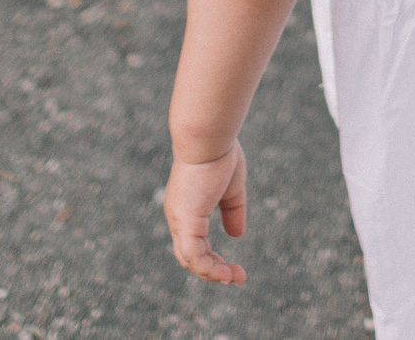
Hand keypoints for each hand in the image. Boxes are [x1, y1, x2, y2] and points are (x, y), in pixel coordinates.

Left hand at [164, 141, 250, 285]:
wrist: (208, 137)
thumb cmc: (219, 153)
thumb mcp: (231, 188)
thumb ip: (232, 212)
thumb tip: (236, 236)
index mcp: (185, 207)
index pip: (193, 243)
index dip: (212, 259)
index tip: (234, 268)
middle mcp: (177, 216)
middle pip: (189, 256)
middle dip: (213, 271)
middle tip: (236, 278)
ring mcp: (179, 219)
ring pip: (190, 260)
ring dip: (214, 274)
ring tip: (236, 278)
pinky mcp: (186, 221)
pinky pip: (195, 256)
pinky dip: (210, 269)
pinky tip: (227, 272)